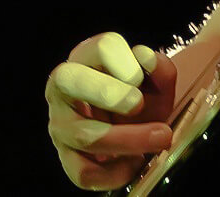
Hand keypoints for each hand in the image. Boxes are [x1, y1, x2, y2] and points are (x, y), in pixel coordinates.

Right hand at [44, 30, 219, 190]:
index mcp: (87, 56)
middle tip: (139, 105)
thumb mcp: (156, 81)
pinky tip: (135, 163)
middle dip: (109, 94)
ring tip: (158, 137)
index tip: (141, 78)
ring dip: (125, 139)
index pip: (101, 47)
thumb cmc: (139, 96)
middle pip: (71, 80)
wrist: (133, 127)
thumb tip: (147, 59)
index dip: (126, 63)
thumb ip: (160, 69)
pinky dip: (114, 173)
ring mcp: (60, 122)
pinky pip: (83, 172)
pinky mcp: (66, 155)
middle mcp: (65, 86)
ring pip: (83, 133)